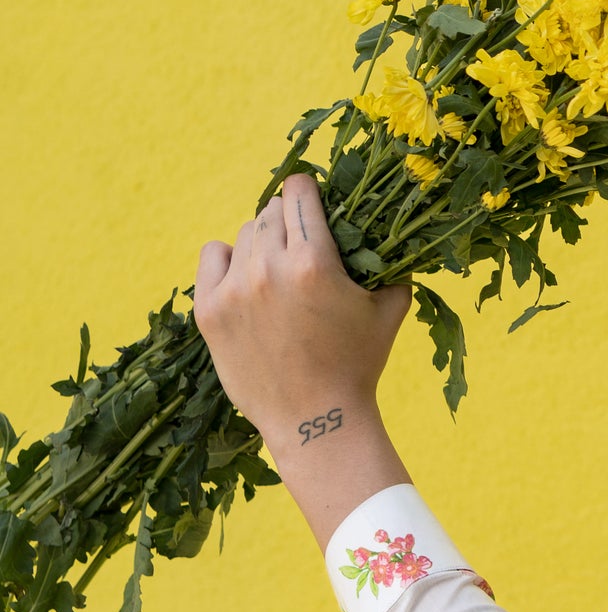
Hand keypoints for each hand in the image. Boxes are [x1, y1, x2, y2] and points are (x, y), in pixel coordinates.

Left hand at [195, 174, 411, 551]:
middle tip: (301, 245)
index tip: (314, 205)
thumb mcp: (389, 309)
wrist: (315, 420)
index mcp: (314, 261)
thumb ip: (392, 266)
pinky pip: (213, 255)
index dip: (309, 192)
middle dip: (290, 221)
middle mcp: (269, 268)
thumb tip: (394, 238)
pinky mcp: (210, 311)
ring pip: (245, 233)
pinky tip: (245, 276)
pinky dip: (228, 258)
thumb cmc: (357, 364)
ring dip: (263, 242)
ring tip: (278, 269)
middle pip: (271, 211)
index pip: (299, 191)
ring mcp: (234, 289)